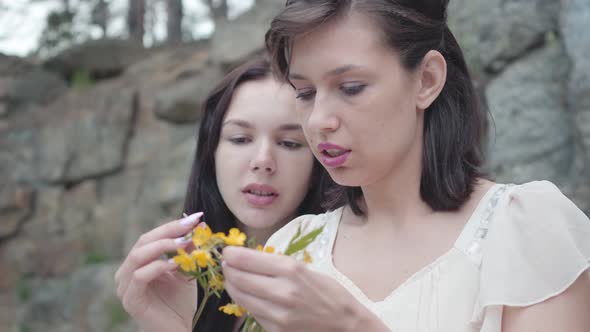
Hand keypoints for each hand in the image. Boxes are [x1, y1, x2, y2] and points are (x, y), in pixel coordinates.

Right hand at [114, 212, 202, 331]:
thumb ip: (187, 250)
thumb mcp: (185, 271)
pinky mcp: (130, 301)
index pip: (152, 237)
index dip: (173, 225)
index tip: (196, 217)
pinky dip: (157, 267)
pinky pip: (139, 277)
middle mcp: (126, 272)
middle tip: (191, 225)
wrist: (177, 331)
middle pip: (144, 241)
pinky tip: (174, 264)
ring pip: (137, 256)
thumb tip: (198, 225)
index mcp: (137, 263)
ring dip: (162, 246)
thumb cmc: (179, 304)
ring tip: (184, 242)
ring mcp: (125, 287)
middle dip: (169, 231)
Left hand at [221, 247, 389, 331]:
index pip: (247, 259)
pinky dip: (247, 302)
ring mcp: (278, 313)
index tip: (226, 252)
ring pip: (241, 297)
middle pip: (239, 278)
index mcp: (291, 269)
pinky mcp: (276, 330)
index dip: (231, 254)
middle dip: (228, 269)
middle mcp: (282, 291)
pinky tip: (248, 296)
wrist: (345, 324)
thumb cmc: (328, 292)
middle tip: (226, 264)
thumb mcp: (305, 270)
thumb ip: (276, 265)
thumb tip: (247, 259)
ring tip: (232, 279)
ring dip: (232, 286)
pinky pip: (252, 312)